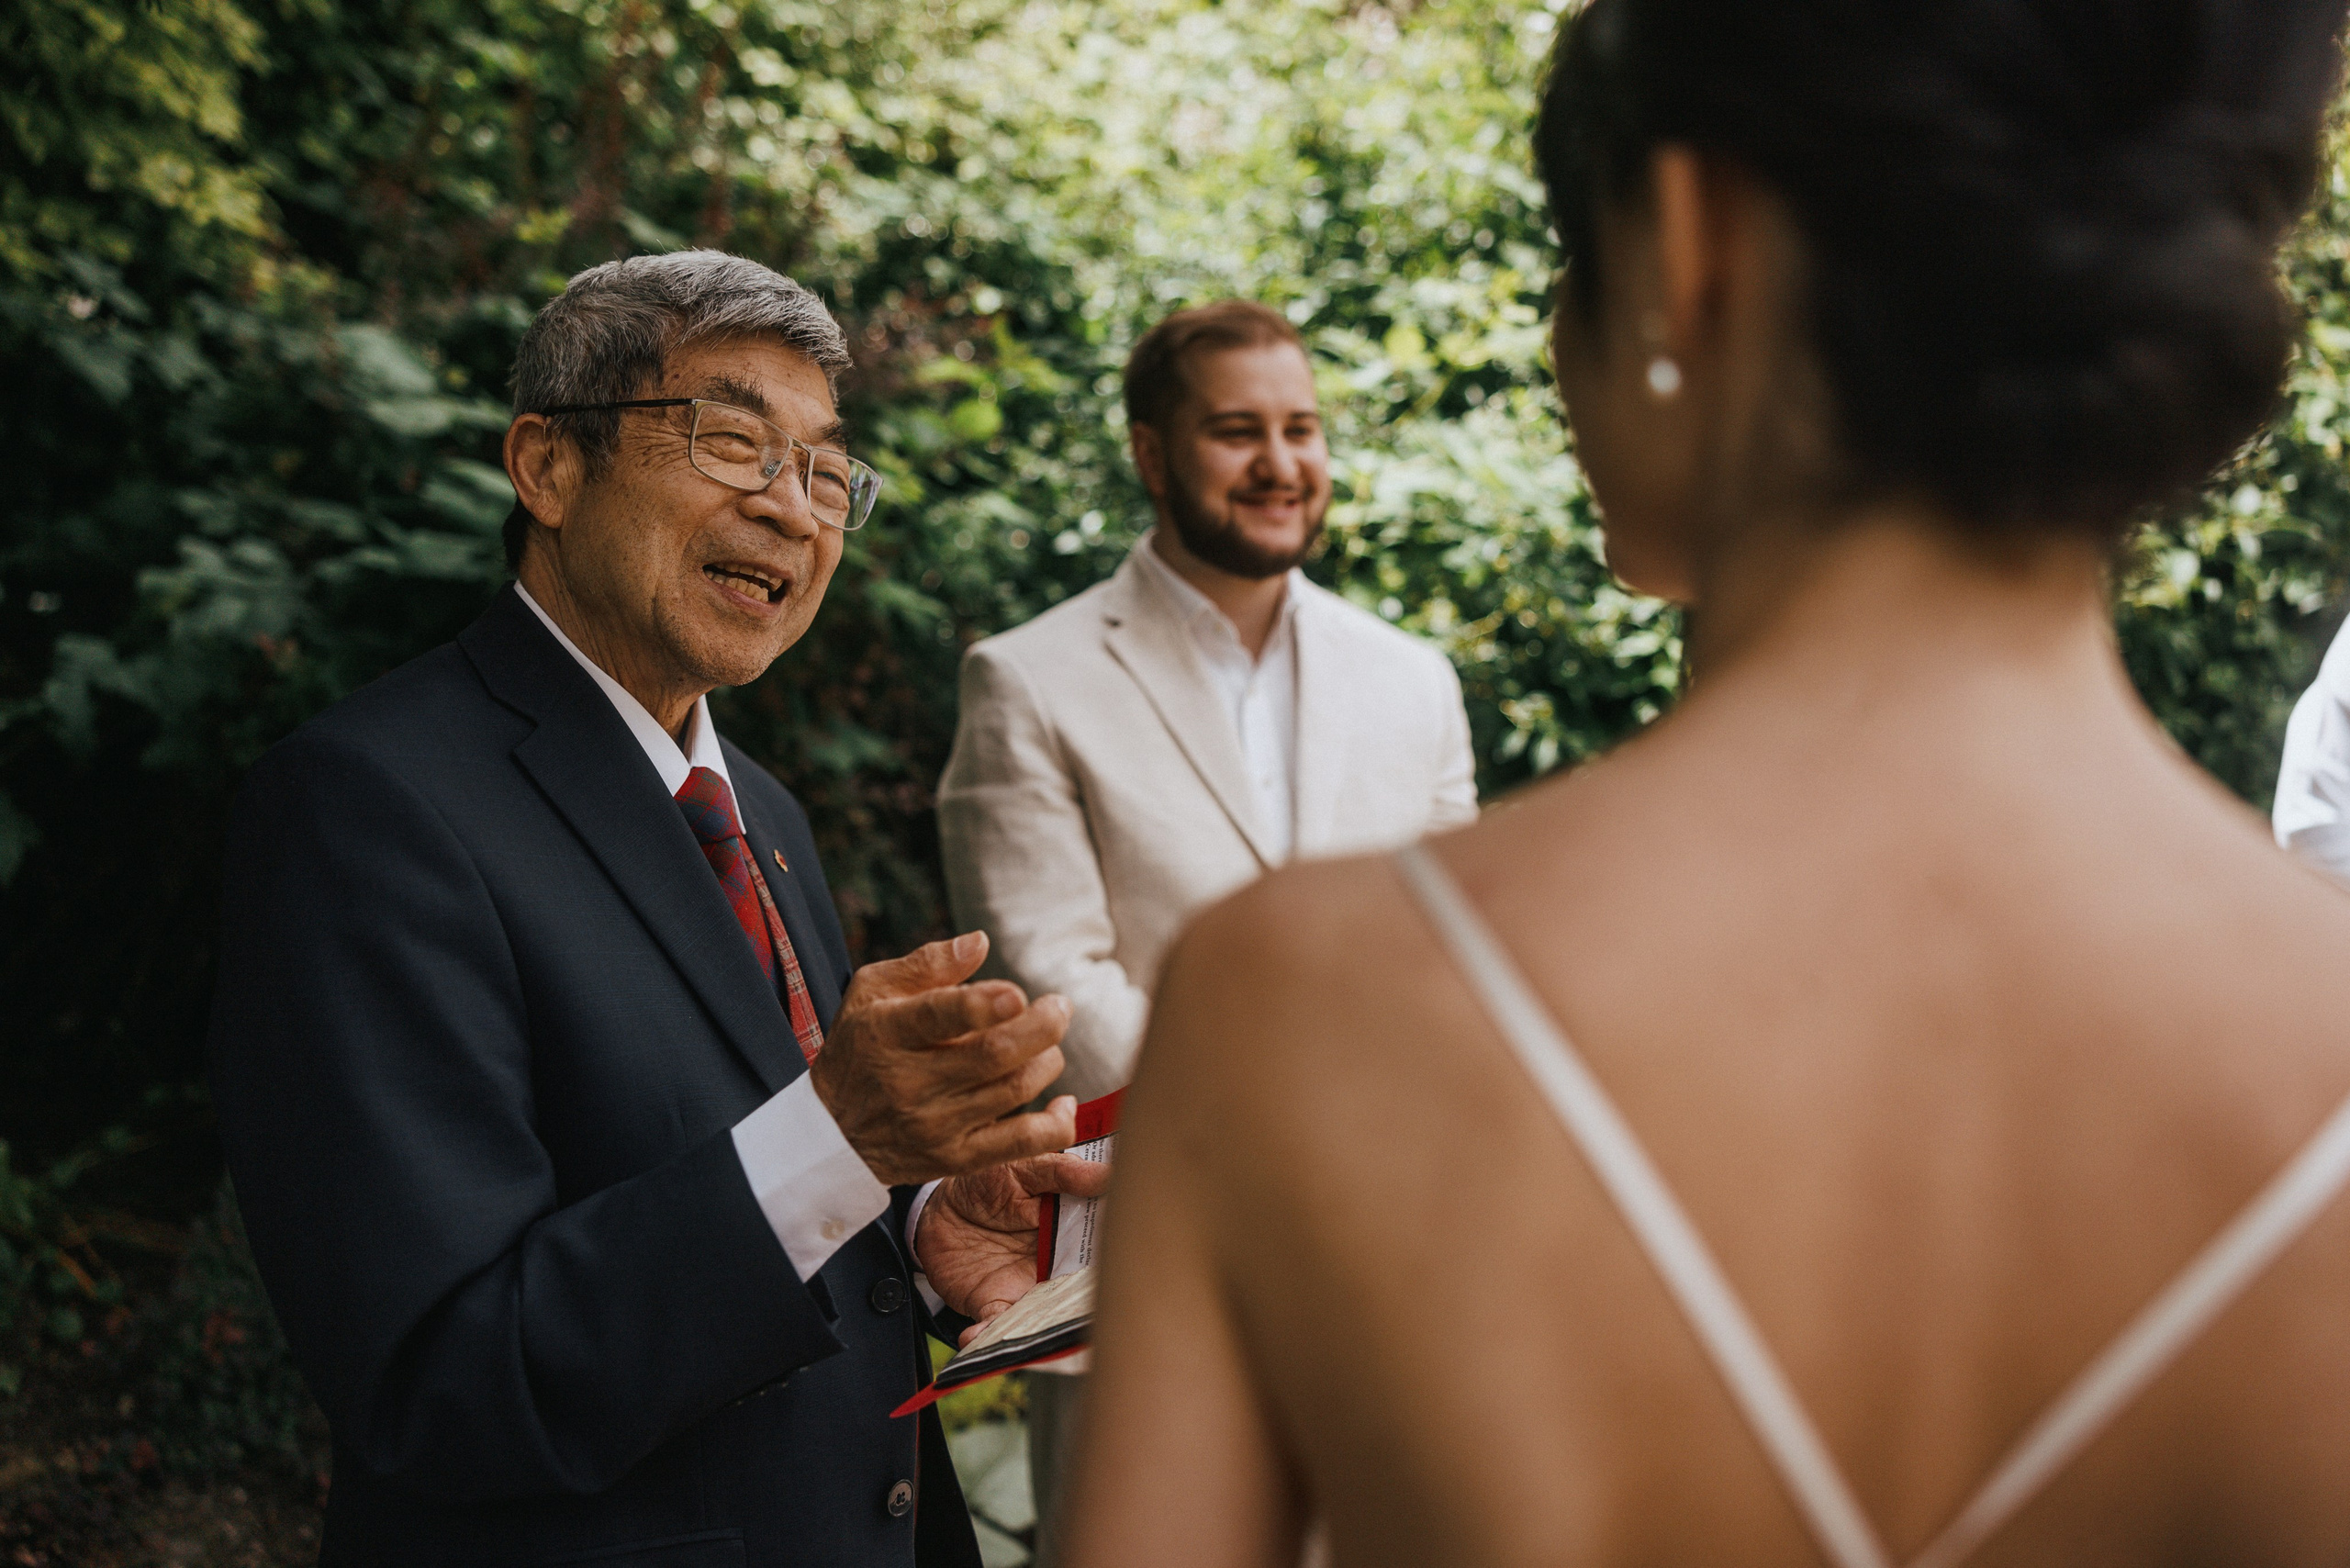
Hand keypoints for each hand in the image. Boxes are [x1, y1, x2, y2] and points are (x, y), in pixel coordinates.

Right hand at [810, 931, 1077, 1185]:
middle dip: (1041, 1026)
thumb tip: (981, 942)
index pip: (939, 1016)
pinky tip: (1063, 1101)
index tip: (1017, 993)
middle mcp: (910, 1082)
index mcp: (888, 1031)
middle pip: (993, 1054)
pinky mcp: (954, 1159)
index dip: (985, 1004)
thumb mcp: (873, 991)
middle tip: (1059, 1007)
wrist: (832, 1132)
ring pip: (1014, 1090)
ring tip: (1048, 1044)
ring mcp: (934, 1125)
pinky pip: (1020, 1144)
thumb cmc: (862, 1045)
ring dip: (1047, 1060)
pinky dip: (1054, 1124)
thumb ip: (928, 964)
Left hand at [915, 1153, 1112, 1344]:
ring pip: (1045, 1315)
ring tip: (1041, 1339)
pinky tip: (975, 1336)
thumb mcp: (1024, 1168)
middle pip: (1080, 1292)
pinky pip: (996, 1323)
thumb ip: (1062, 1172)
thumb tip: (1109, 1174)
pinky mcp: (993, 1302)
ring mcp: (1025, 1287)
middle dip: (1088, 1307)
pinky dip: (988, 1333)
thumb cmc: (986, 1183)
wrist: (938, 1208)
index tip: (1124, 1264)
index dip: (1115, 1259)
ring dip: (1043, 1328)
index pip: (1102, 1249)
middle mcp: (1054, 1266)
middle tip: (1093, 1317)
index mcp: (1070, 1232)